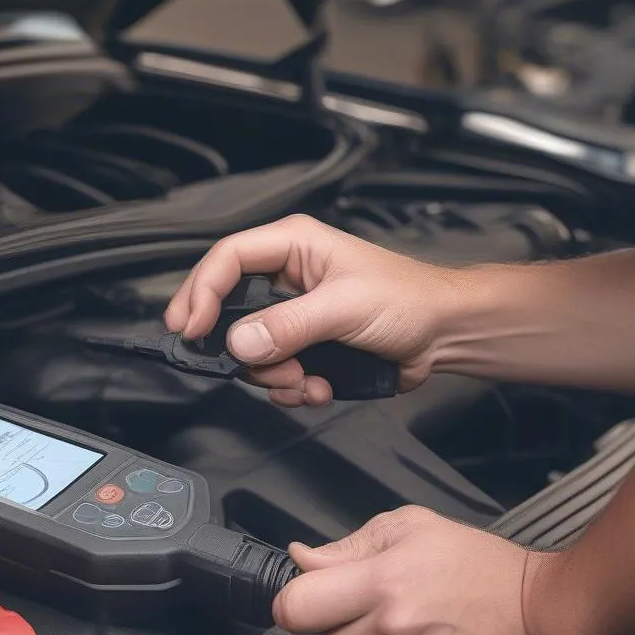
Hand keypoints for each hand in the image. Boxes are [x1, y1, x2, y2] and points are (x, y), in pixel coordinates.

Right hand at [165, 214, 456, 405]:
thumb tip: (239, 344)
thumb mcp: (344, 307)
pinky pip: (274, 371)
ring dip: (274, 374)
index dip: (201, 291)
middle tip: (250, 366)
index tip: (191, 330)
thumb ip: (289, 325)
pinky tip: (321, 387)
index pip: (226, 258)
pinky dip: (292, 387)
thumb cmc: (406, 301)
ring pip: (250, 350)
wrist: (444, 335)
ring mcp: (292, 315)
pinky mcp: (304, 346)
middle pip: (228, 309)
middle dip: (241, 348)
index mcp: (291, 246)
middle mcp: (284, 278)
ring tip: (307, 379)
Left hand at [273, 506, 592, 634]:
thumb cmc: (481, 563)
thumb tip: (302, 557)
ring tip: (388, 626)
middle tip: (353, 609)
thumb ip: (349, 545)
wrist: (544, 611)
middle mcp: (389, 625)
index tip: (306, 592)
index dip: (294, 599)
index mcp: (381, 578)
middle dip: (326, 630)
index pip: (297, 604)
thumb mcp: (412, 527)